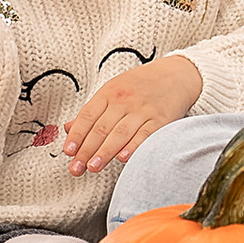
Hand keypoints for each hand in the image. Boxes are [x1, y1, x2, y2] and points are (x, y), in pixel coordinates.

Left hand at [64, 54, 204, 175]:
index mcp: (108, 92)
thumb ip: (91, 112)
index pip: (87, 116)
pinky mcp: (160, 119)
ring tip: (93, 167)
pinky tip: (123, 158)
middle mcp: (124, 100)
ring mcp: (142, 109)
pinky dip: (134, 146)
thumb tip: (68, 129)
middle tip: (76, 168)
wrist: (175, 74)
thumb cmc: (140, 85)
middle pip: (101, 128)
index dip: (76, 135)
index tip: (68, 152)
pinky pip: (145, 134)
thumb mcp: (113, 91)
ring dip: (105, 152)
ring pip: (120, 133)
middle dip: (86, 150)